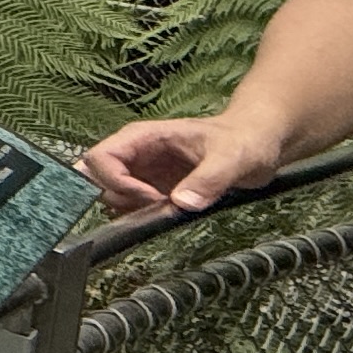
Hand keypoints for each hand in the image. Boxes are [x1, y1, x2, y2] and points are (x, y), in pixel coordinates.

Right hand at [81, 114, 292, 212]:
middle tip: (154, 206)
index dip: (118, 182)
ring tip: (167, 210)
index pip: (101, 157)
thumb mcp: (232, 157)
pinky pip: (129, 205)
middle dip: (118, 196)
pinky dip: (140, 215)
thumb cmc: (243, 140)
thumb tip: (182, 203)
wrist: (255, 143)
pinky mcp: (151, 189)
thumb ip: (208, 179)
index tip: (153, 198)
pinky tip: (168, 213)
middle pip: (96, 176)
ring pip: (110, 193)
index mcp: (144, 137)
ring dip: (131, 209)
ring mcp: (142, 172)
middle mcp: (136, 154)